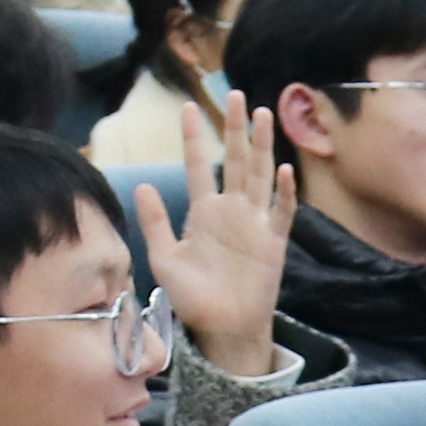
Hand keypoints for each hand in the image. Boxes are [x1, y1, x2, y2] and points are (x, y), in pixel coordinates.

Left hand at [135, 94, 294, 378]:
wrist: (223, 329)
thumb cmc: (193, 297)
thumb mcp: (164, 259)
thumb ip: (155, 223)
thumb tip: (141, 184)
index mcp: (204, 212)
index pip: (199, 165)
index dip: (194, 137)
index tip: (187, 107)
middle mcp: (232, 210)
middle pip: (236, 159)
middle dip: (234, 128)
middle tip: (235, 96)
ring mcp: (255, 223)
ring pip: (260, 174)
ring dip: (262, 146)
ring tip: (261, 115)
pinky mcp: (274, 241)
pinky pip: (282, 211)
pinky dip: (284, 192)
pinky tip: (284, 171)